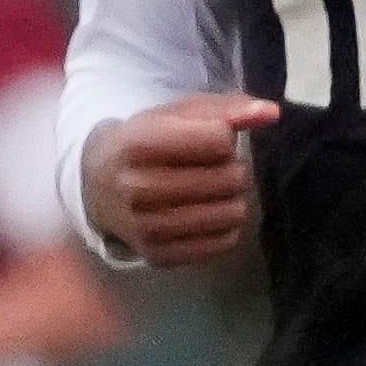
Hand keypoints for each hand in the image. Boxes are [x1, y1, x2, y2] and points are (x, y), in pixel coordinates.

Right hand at [83, 96, 278, 265]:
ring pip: (232, 212)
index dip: (222, 136)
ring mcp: (146, 228)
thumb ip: (226, 110)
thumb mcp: (175, 115)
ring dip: (229, 198)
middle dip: (229, 168)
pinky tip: (204, 213)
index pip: (218, 140)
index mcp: (136, 144)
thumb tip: (271, 113)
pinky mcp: (158, 256)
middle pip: (230, 177)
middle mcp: (137, 189)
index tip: (203, 139)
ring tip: (208, 190)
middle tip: (207, 167)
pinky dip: (224, 226)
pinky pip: (225, 242)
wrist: (94, 186)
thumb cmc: (143, 142)